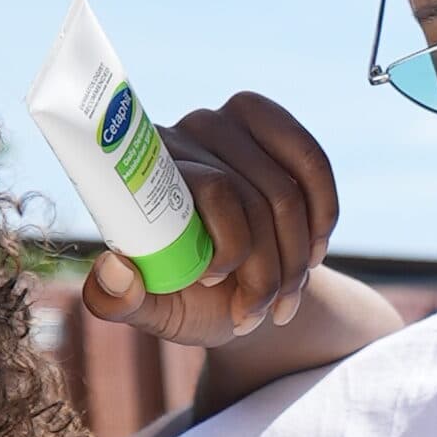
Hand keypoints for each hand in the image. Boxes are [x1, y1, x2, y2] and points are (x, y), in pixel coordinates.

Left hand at [80, 92, 336, 341]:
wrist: (233, 290)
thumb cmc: (186, 299)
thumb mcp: (152, 310)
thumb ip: (118, 301)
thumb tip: (114, 269)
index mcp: (144, 174)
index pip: (213, 190)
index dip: (230, 245)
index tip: (215, 284)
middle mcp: (183, 136)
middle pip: (252, 198)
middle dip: (267, 269)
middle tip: (261, 312)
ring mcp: (227, 123)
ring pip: (287, 193)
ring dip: (297, 256)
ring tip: (284, 298)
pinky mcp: (269, 124)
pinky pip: (312, 163)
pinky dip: (321, 218)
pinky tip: (315, 252)